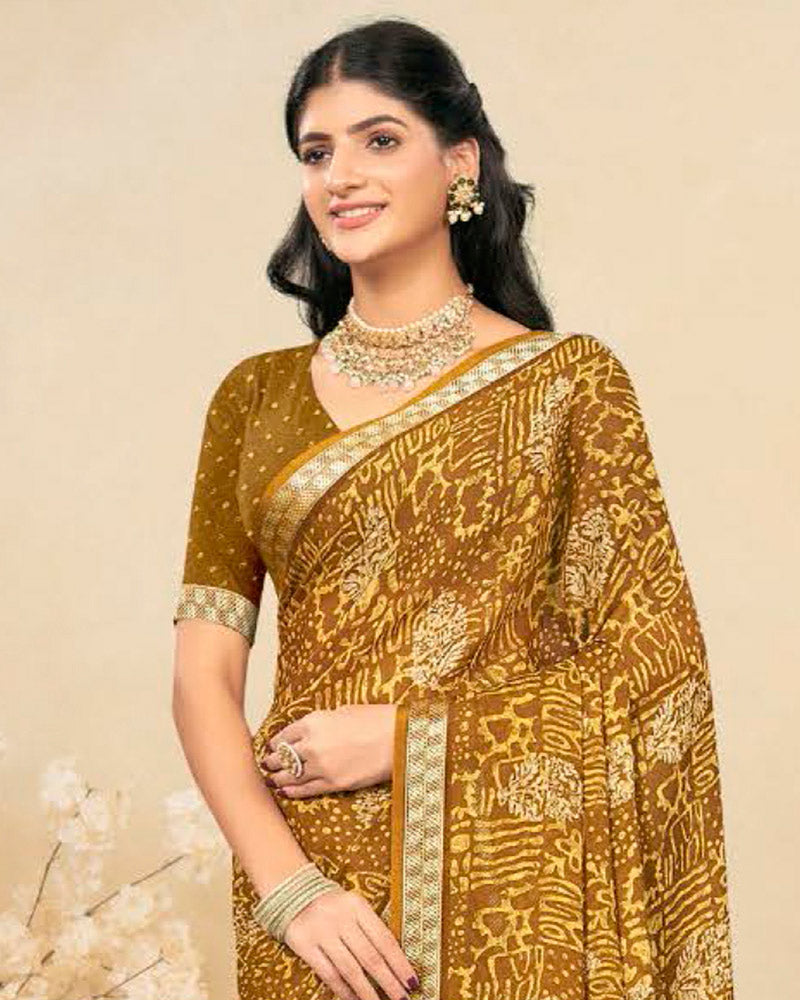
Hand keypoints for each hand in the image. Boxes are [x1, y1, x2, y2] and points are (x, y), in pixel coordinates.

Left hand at [261, 704, 396, 798]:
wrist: (398, 738)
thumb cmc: (377, 720)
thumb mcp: (345, 711)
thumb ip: (324, 722)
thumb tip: (314, 731)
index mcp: (314, 721)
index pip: (284, 735)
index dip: (276, 743)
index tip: (272, 747)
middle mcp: (312, 744)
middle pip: (283, 757)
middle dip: (272, 761)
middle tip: (267, 765)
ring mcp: (321, 766)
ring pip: (290, 776)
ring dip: (278, 778)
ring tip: (271, 780)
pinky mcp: (333, 783)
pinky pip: (306, 789)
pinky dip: (293, 791)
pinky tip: (286, 791)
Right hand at [284, 884, 419, 999]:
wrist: (293, 892)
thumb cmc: (333, 905)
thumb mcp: (354, 906)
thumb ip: (371, 929)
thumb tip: (395, 962)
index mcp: (357, 906)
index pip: (384, 939)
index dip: (399, 963)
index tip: (412, 981)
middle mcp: (341, 918)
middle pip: (370, 957)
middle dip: (389, 981)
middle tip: (402, 998)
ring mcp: (322, 932)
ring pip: (350, 969)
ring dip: (367, 991)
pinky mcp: (305, 945)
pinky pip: (329, 973)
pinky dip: (343, 990)